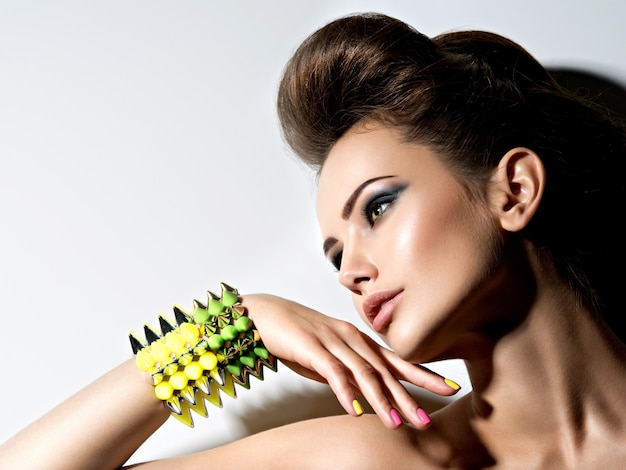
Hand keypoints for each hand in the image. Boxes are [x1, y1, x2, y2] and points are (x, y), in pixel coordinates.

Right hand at [242, 294, 460, 429]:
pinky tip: (355, 410)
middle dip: (409, 395)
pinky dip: (346, 392)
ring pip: (364, 373)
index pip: (396, 360)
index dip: (424, 374)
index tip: (449, 387)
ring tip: (396, 424)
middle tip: (427, 419)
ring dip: (381, 400)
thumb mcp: (327, 357)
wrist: (264, 314)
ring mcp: (333, 341)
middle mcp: (352, 339)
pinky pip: (333, 372)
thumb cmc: (297, 336)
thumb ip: (346, 373)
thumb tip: (362, 396)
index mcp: (359, 341)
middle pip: (386, 370)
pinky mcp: (312, 347)